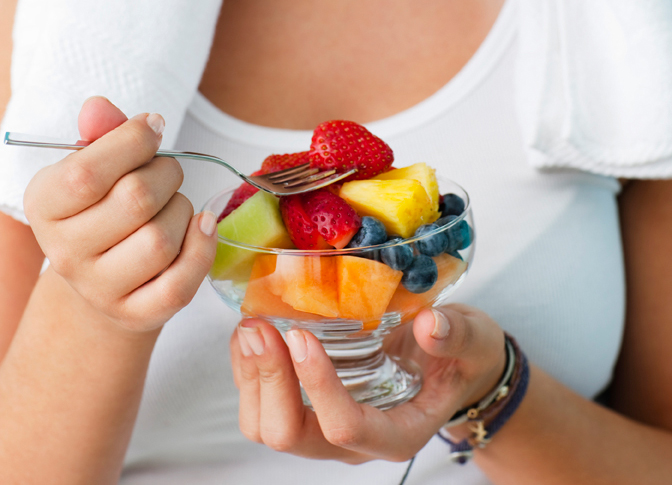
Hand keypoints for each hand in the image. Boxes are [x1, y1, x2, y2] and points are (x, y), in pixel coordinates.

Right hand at [24, 97, 217, 331]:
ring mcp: (101, 289)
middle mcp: (66, 253)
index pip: (87, 173)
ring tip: (175, 206)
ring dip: (183, 211)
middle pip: (135, 202)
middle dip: (166, 174)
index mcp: (46, 208)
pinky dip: (202, 249)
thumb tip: (101, 108)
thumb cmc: (105, 212)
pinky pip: (180, 283)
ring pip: (161, 240)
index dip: (132, 142)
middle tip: (168, 172)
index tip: (153, 126)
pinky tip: (203, 227)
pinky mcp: (137, 314)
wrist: (107, 278)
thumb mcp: (94, 169)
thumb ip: (100, 136)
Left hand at [229, 304, 505, 462]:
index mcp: (397, 433)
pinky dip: (247, 370)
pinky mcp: (308, 409)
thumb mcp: (473, 341)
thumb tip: (429, 326)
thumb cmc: (462, 356)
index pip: (347, 427)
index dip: (319, 386)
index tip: (302, 336)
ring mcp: (325, 428)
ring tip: (250, 326)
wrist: (449, 363)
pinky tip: (250, 332)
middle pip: (291, 435)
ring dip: (251, 378)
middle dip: (270, 381)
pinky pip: (261, 404)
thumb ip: (455, 336)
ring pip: (266, 426)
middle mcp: (354, 441)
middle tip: (260, 328)